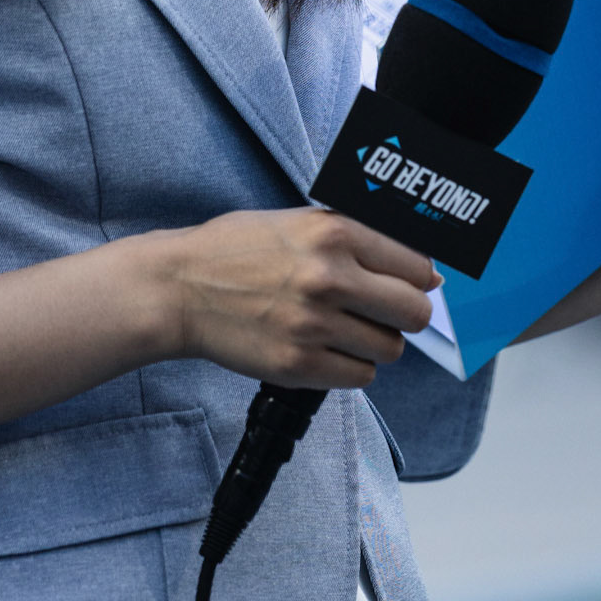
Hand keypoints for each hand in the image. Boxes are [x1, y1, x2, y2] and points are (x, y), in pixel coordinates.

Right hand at [162, 206, 437, 389]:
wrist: (178, 288)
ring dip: (374, 343)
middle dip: (403, 314)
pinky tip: (325, 350)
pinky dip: (349, 367)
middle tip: (381, 312)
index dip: (417, 278)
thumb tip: (422, 268)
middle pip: (414, 311)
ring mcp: (314, 324)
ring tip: (342, 330)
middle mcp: (329, 277)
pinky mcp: (299, 365)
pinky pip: (361, 377)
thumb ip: (353, 238)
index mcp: (333, 233)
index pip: (418, 265)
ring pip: (390, 349)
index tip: (409, 284)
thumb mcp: (296, 222)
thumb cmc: (233, 250)